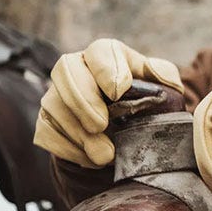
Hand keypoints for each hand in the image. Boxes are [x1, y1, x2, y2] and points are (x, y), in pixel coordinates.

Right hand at [34, 39, 182, 167]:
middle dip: (82, 99)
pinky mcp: (47, 122)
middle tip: (101, 125)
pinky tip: (91, 159)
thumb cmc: (147, 103)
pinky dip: (69, 148)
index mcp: (107, 55)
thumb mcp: (164, 87)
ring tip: (105, 154)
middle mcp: (77, 69)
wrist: (128, 134)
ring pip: (54, 105)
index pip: (101, 51)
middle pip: (66, 71)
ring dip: (78, 132)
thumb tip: (154, 74)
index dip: (106, 69)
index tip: (118, 91)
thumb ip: (163, 76)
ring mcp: (57, 95)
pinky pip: (47, 132)